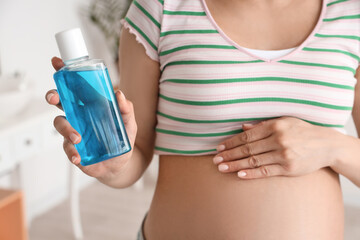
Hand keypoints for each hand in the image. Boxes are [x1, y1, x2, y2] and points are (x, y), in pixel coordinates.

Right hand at [45, 57, 137, 178]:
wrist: (121, 163)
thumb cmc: (123, 138)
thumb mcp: (129, 123)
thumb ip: (127, 109)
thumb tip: (119, 94)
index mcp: (90, 105)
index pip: (76, 87)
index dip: (65, 74)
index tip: (57, 63)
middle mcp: (79, 116)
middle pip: (60, 101)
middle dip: (53, 96)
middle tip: (54, 97)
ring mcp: (74, 131)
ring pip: (59, 123)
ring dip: (65, 128)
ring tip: (77, 138)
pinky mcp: (73, 148)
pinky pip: (67, 148)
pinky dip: (71, 152)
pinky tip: (78, 156)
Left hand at [213, 117, 340, 178]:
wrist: (327, 145)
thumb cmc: (303, 131)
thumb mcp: (285, 121)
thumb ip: (263, 124)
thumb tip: (243, 127)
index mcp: (275, 126)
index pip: (247, 136)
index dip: (231, 142)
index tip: (219, 147)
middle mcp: (277, 140)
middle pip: (247, 149)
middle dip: (229, 155)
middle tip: (215, 160)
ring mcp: (283, 155)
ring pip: (254, 161)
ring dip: (235, 165)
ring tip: (222, 168)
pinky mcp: (288, 168)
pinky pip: (266, 172)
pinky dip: (251, 174)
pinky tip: (239, 175)